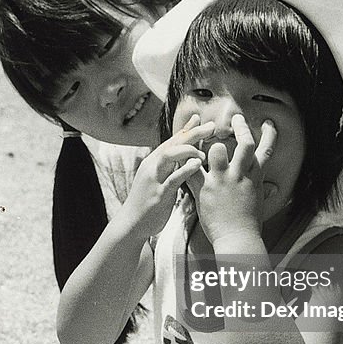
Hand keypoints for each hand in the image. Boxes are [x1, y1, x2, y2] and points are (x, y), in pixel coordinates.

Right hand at [121, 114, 213, 237]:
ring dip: (189, 149)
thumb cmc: (147, 202)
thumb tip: (181, 156)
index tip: (202, 120)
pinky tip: (198, 164)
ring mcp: (154, 179)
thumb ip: (169, 166)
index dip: (187, 129)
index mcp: (154, 162)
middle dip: (193, 133)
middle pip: (173, 143)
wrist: (131, 223)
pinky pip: (172, 178)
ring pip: (169, 155)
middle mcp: (153, 166)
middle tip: (212, 126)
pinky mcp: (158, 194)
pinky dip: (185, 169)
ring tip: (205, 153)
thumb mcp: (157, 179)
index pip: (172, 140)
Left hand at [191, 115, 276, 246]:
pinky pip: (193, 169)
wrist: (237, 240)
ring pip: (218, 150)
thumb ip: (263, 192)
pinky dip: (187, 160)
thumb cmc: (249, 225)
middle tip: (237, 118)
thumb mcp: (259, 204)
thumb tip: (273, 188)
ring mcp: (222, 181)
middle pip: (245, 143)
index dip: (269, 135)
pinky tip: (182, 152)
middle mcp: (240, 176)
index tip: (268, 123)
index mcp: (255, 178)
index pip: (266, 151)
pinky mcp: (205, 189)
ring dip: (212, 143)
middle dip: (241, 128)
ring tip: (207, 138)